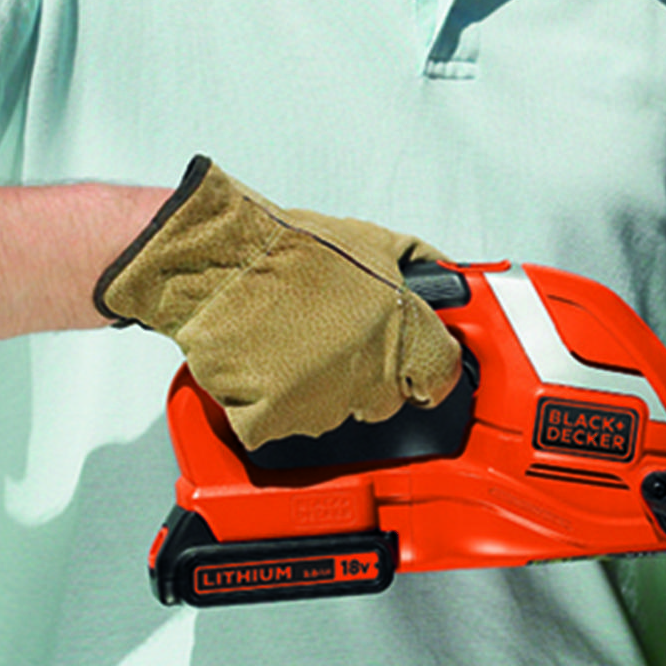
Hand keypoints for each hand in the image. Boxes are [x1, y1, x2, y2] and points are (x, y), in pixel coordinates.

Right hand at [95, 156, 460, 451]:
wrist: (217, 261)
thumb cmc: (288, 247)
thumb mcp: (372, 239)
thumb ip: (420, 264)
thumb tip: (448, 279)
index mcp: (400, 333)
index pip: (439, 378)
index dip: (425, 369)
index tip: (415, 367)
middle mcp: (366, 376)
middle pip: (385, 401)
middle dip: (368, 376)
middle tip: (335, 341)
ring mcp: (318, 404)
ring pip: (331, 415)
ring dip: (317, 390)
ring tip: (292, 344)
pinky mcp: (270, 421)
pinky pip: (278, 426)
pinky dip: (268, 404)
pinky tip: (263, 365)